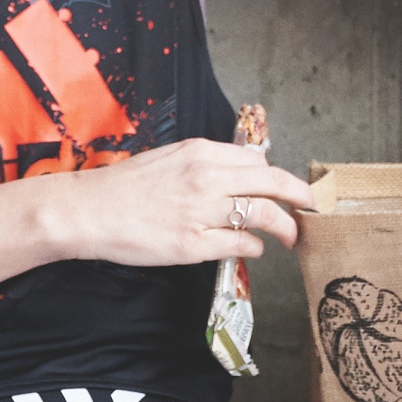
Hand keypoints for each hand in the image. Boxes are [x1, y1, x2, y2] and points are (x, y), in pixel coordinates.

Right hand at [41, 138, 317, 270]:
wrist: (88, 211)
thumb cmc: (124, 186)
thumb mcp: (170, 159)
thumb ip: (206, 164)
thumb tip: (241, 173)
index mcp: (201, 152)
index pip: (258, 162)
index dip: (281, 177)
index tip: (290, 188)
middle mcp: (207, 178)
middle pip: (273, 184)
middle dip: (301, 197)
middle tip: (313, 209)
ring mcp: (202, 212)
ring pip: (265, 216)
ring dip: (286, 227)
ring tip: (291, 237)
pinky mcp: (194, 245)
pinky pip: (242, 245)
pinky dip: (255, 248)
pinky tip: (253, 249)